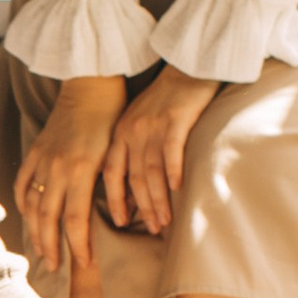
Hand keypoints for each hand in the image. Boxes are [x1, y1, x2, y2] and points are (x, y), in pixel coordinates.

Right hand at [10, 78, 126, 279]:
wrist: (91, 86)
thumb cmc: (111, 118)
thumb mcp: (116, 154)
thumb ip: (110, 185)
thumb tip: (117, 216)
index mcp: (81, 171)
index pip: (75, 220)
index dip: (78, 245)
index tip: (84, 263)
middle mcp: (57, 169)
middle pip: (48, 219)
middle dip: (52, 246)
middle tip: (56, 268)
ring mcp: (42, 161)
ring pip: (33, 206)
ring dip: (35, 231)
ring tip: (41, 250)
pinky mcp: (35, 152)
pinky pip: (23, 184)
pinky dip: (23, 203)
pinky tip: (28, 217)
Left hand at [98, 67, 217, 237]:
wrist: (186, 66)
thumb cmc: (165, 100)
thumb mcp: (138, 124)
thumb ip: (132, 153)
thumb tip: (132, 191)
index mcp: (119, 135)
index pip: (111, 174)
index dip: (115, 201)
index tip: (121, 223)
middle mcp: (132, 132)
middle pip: (134, 178)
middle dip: (141, 208)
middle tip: (151, 230)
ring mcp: (153, 126)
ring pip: (151, 171)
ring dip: (158, 199)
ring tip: (165, 220)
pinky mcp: (175, 119)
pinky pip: (171, 151)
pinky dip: (173, 171)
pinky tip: (178, 189)